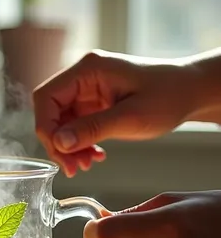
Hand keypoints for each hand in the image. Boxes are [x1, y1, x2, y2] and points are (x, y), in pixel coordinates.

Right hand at [33, 50, 197, 176]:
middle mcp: (84, 77)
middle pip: (51, 111)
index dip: (46, 127)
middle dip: (58, 142)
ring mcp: (88, 91)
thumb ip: (92, 129)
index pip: (46, 97)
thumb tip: (59, 143)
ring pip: (61, 122)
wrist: (191, 93)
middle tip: (73, 167)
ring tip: (85, 165)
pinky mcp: (95, 104)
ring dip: (68, 147)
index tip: (59, 152)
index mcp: (88, 70)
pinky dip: (80, 144)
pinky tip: (94, 156)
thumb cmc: (168, 96)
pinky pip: (75, 126)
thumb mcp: (130, 118)